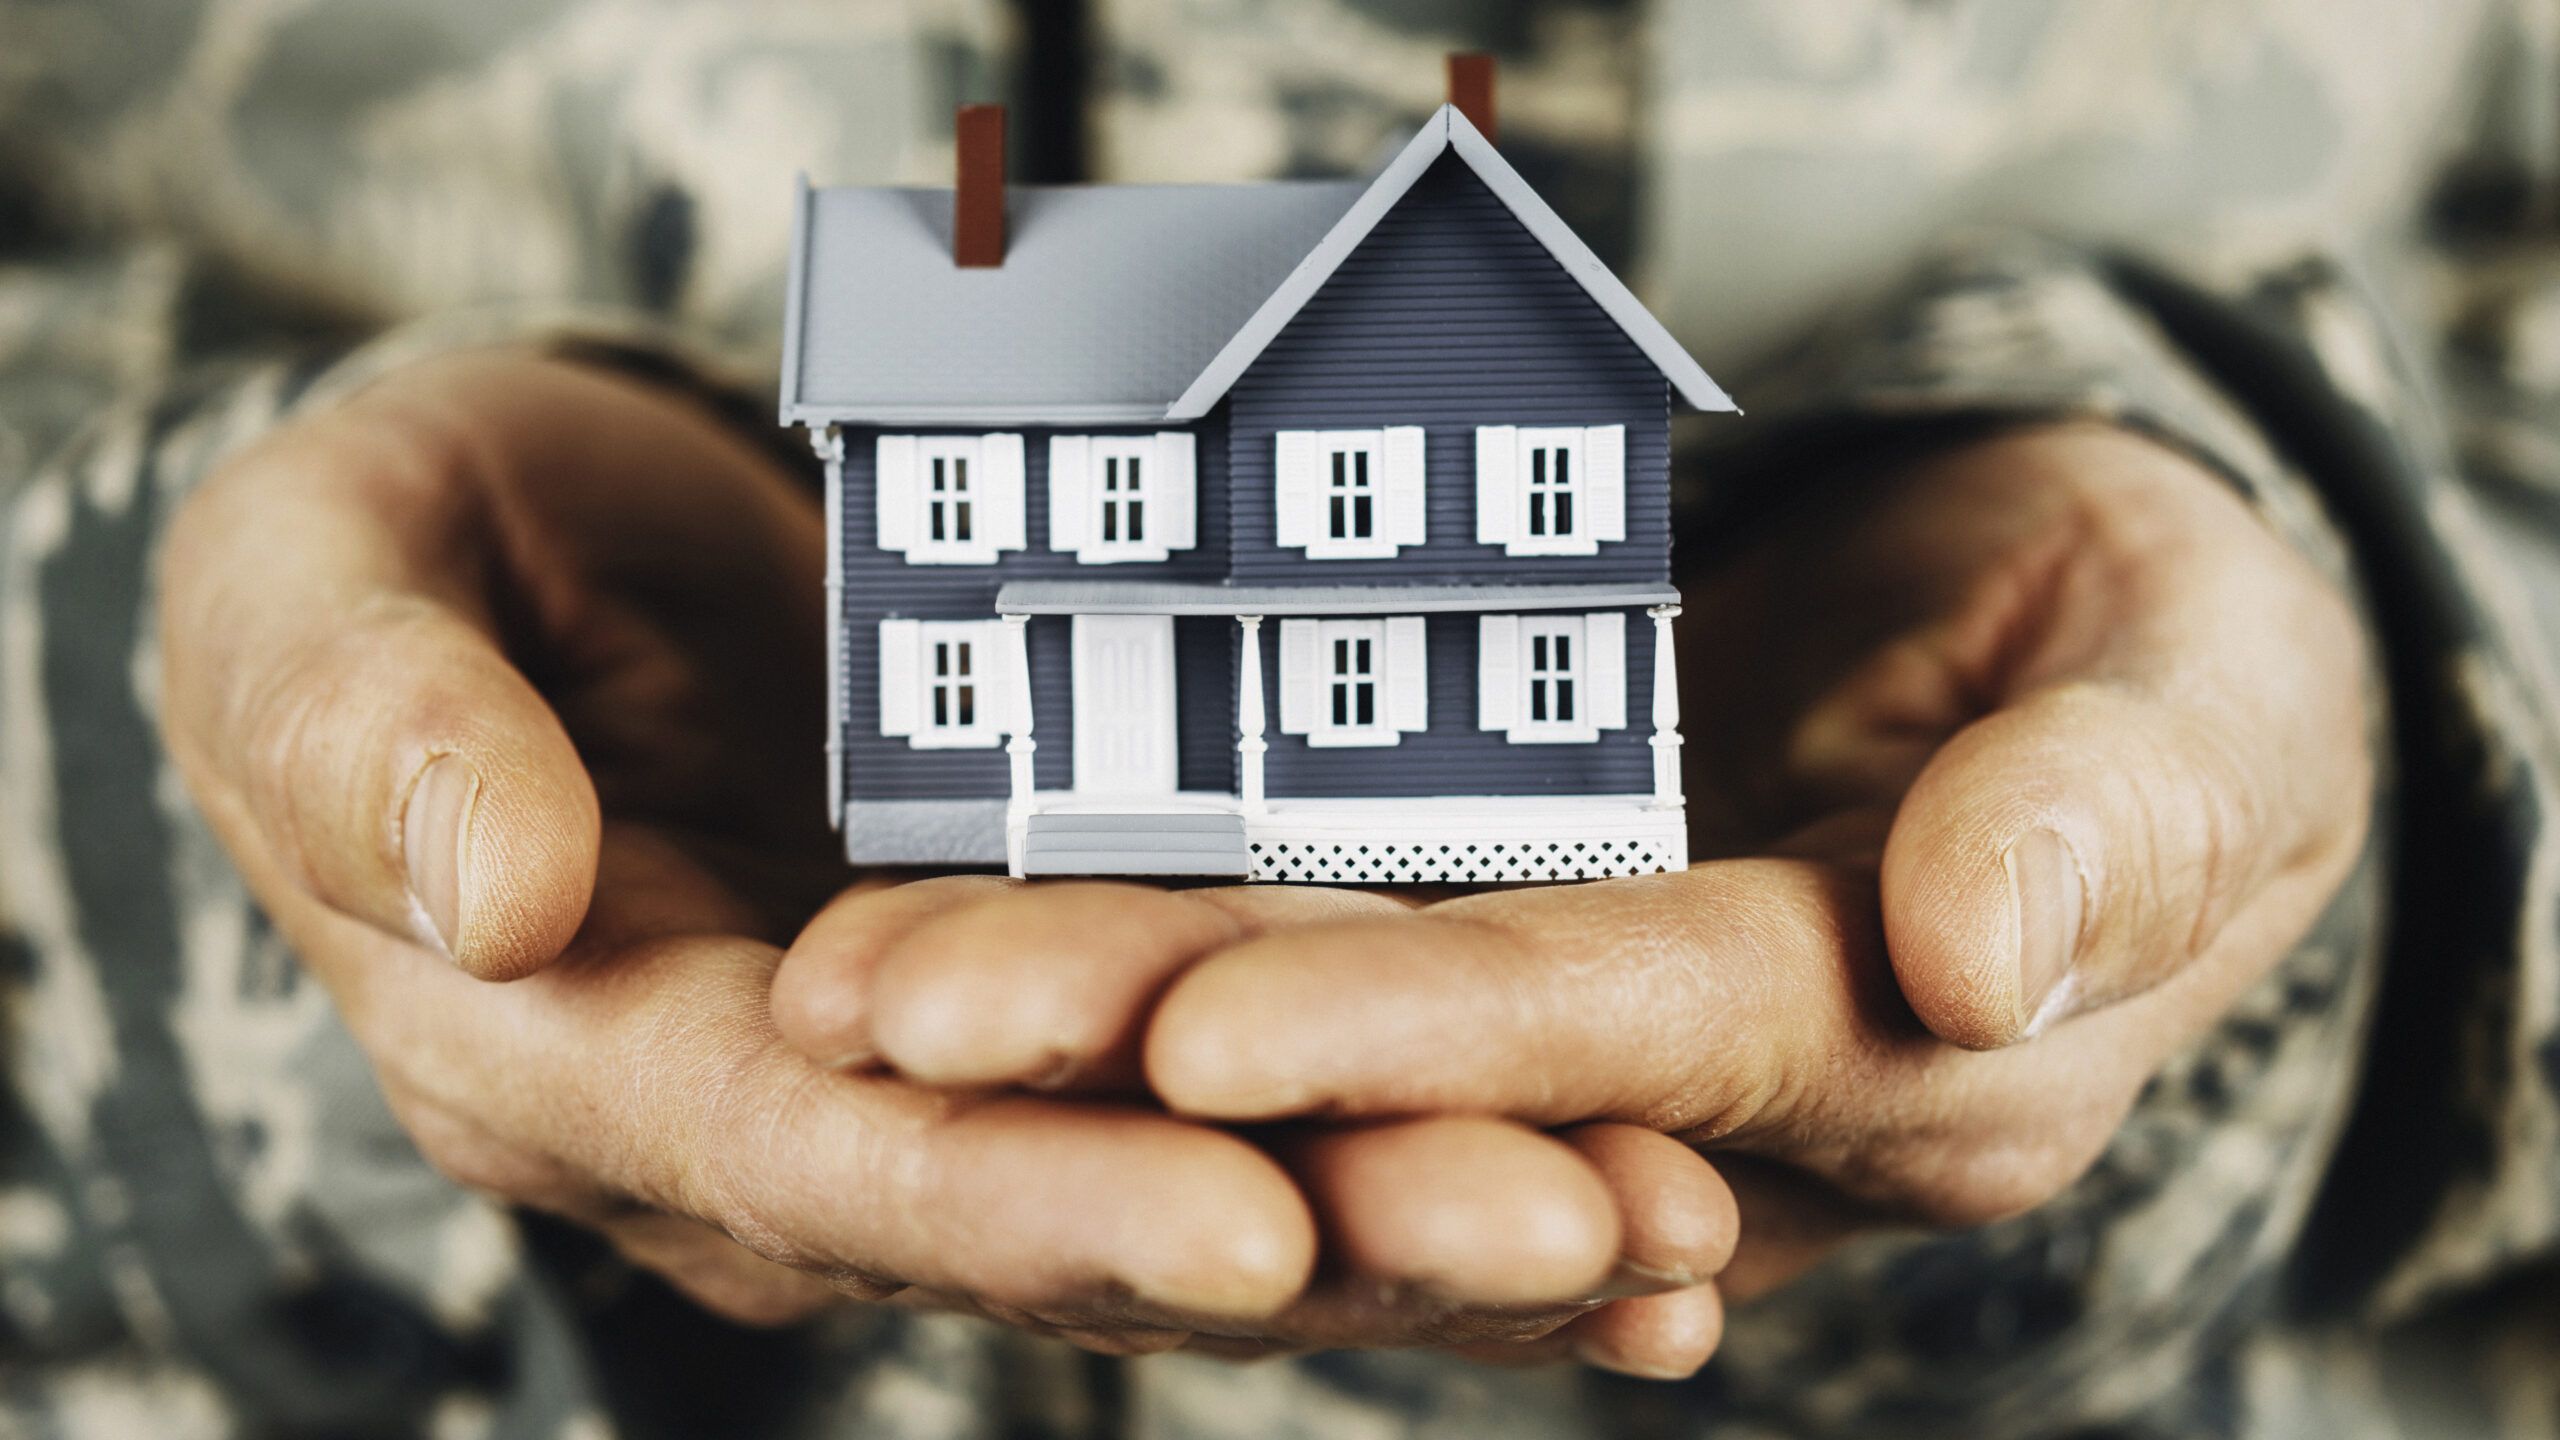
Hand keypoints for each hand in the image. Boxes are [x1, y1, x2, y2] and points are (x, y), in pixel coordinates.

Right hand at [159, 350, 1735, 1365]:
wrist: (502, 560)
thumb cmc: (386, 566)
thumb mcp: (317, 590)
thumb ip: (377, 739)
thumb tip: (497, 888)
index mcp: (598, 1058)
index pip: (830, 1166)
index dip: (1036, 1203)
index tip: (1248, 1222)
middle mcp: (794, 1126)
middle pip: (1077, 1220)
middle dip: (1336, 1240)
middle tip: (1594, 1237)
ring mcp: (946, 1080)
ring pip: (1209, 1182)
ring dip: (1442, 1216)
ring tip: (1675, 1230)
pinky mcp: (1064, 1001)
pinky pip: (1255, 1094)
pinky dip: (1432, 1138)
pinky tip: (1638, 1188)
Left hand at [768, 423, 2371, 1304]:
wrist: (2104, 658)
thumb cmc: (2178, 668)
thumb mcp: (2204, 705)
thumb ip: (2116, 819)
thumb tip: (1984, 949)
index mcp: (1907, 1064)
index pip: (1631, 1046)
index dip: (1418, 1046)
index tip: (1190, 1037)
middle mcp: (1712, 1097)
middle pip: (1409, 1074)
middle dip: (1139, 1053)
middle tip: (875, 1018)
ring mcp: (1589, 1029)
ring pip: (1315, 1033)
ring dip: (1076, 1009)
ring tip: (847, 988)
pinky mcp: (1506, 942)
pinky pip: (1310, 956)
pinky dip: (1138, 950)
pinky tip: (955, 936)